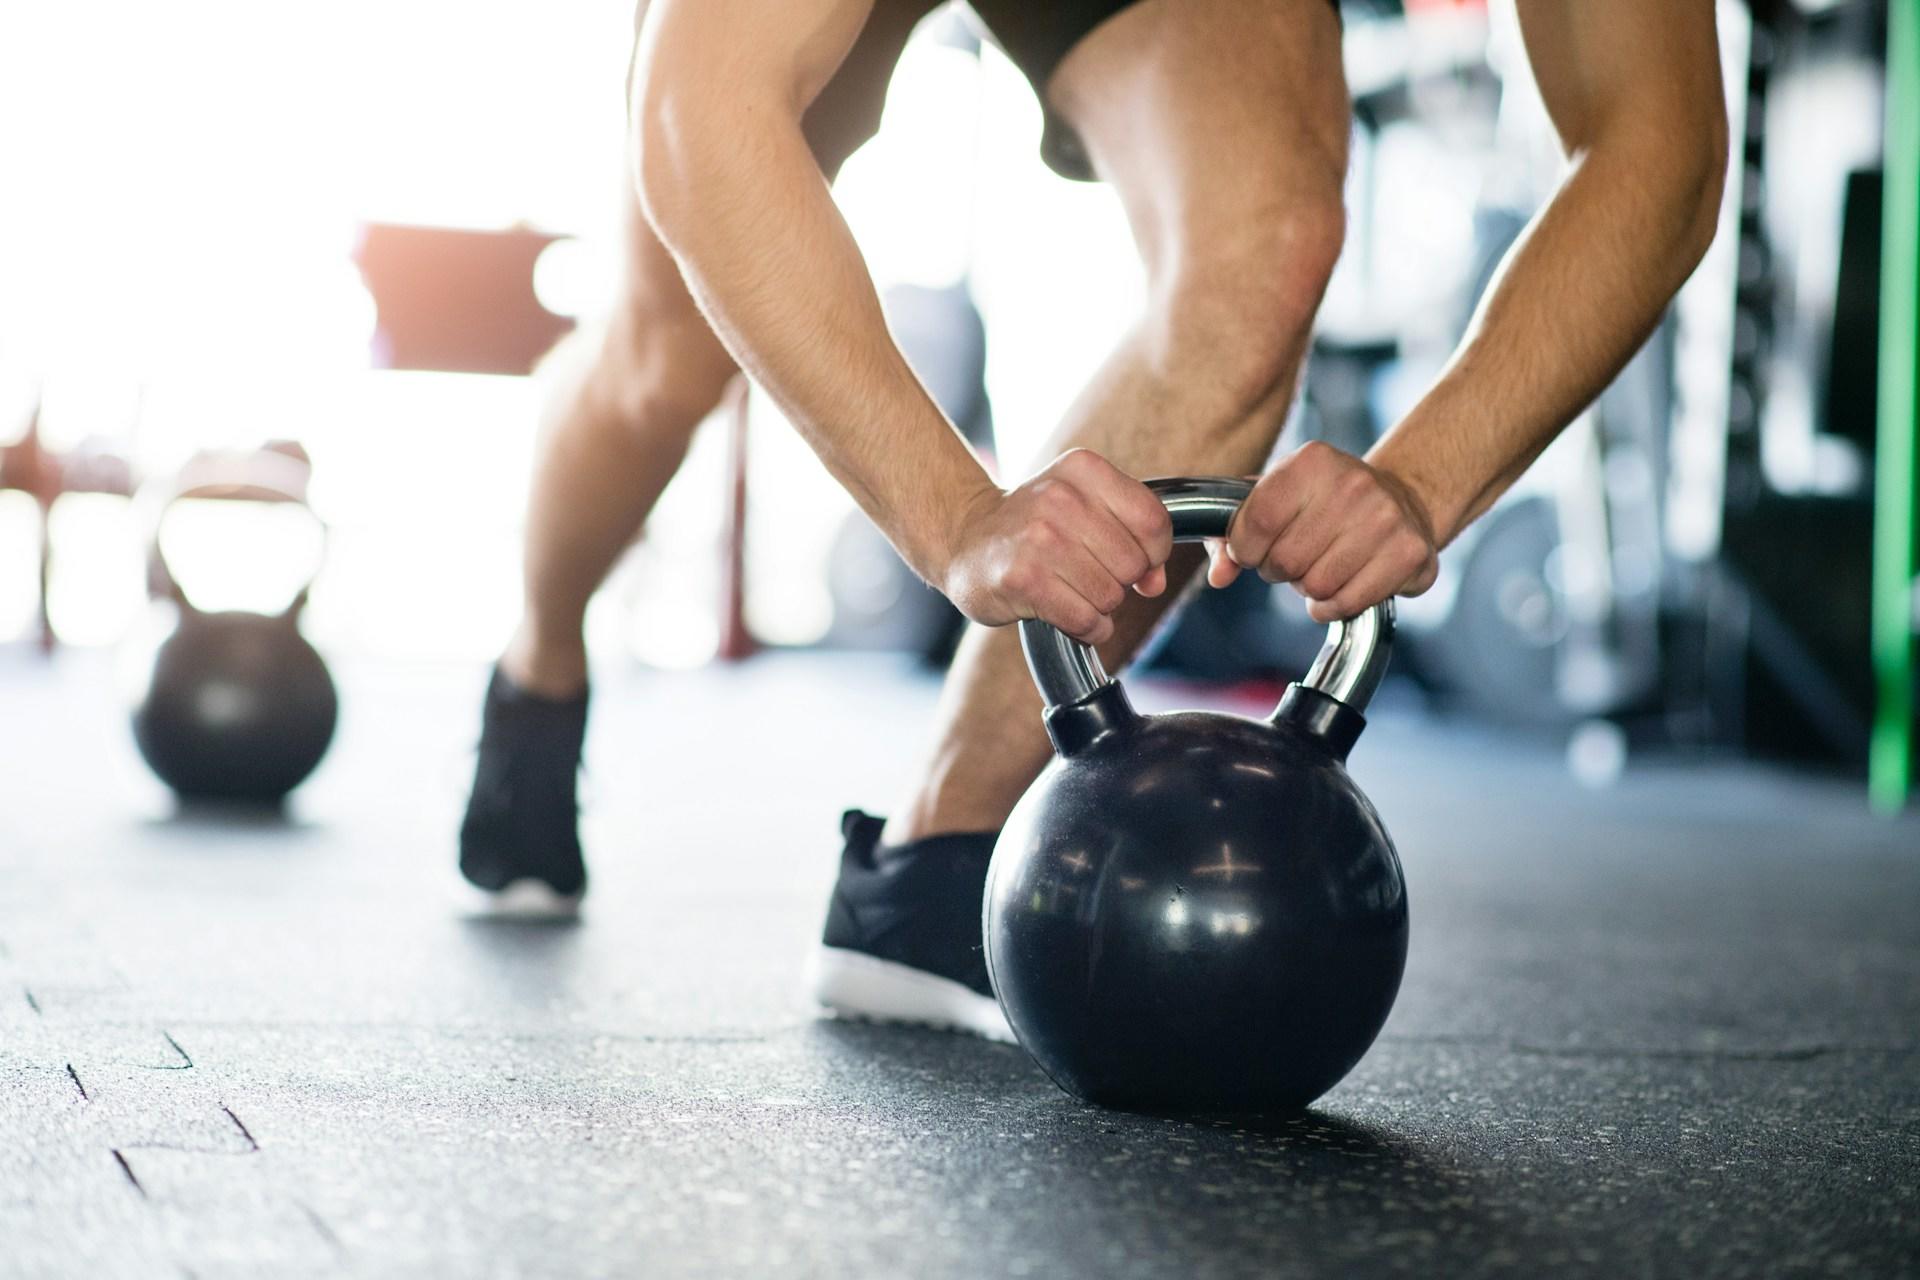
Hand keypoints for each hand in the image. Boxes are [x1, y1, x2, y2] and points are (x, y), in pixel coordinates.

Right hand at [940, 449, 1173, 645]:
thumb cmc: (1034, 525)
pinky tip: (1066, 613)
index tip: (1134, 559)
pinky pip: (1085, 620)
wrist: (966, 540)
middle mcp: (1059, 497)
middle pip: (1133, 564)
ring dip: (1099, 606)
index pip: (1153, 521)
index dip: (1153, 553)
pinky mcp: (1022, 579)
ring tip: (1070, 590)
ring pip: (1111, 596)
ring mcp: (1038, 538)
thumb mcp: (1085, 507)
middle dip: (1120, 582)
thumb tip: (1155, 583)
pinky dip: (1087, 628)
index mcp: (1081, 469)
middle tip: (1088, 574)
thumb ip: (1133, 537)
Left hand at [1210, 442, 1438, 622]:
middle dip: (1280, 571)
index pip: (1254, 524)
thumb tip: (1220, 575)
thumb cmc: (1324, 503)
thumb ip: (1230, 535)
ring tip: (1323, 565)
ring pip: (1316, 587)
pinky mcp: (1410, 553)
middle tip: (1297, 557)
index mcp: (1311, 461)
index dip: (1246, 550)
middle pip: (1285, 561)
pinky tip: (1342, 584)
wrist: (1403, 499)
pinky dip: (1334, 606)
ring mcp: (1387, 518)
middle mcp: (1353, 484)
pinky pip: (1347, 603)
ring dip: (1309, 589)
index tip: (1256, 549)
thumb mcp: (1273, 499)